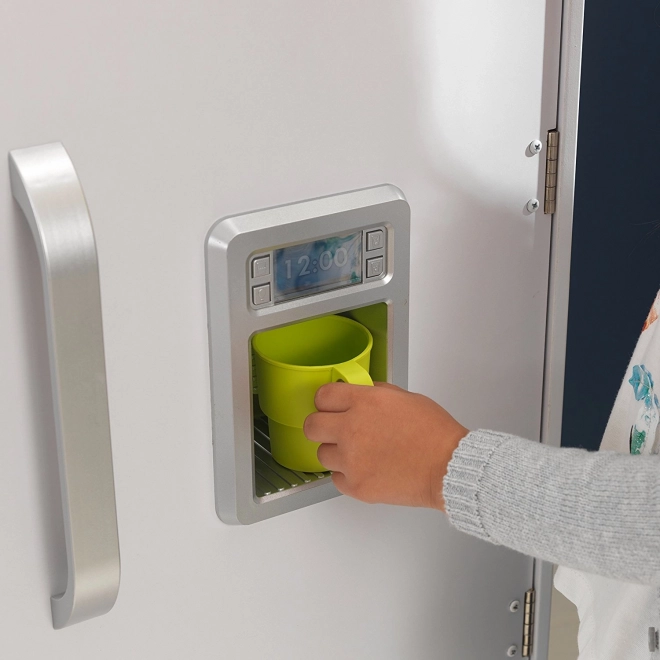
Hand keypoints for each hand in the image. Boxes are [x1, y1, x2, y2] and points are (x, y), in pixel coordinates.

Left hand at [303, 382, 468, 510]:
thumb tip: (360, 394)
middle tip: (334, 430)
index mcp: (364, 402)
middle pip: (311, 425)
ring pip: (322, 454)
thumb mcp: (406, 398)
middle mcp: (352, 429)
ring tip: (359, 453)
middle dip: (321, 426)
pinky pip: (336, 478)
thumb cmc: (434, 433)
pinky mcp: (355, 485)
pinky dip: (348, 474)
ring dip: (336, 452)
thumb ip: (376, 394)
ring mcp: (351, 459)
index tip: (331, 407)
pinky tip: (367, 469)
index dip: (326, 402)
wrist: (449, 467)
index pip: (323, 396)